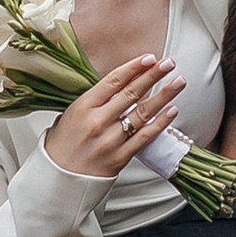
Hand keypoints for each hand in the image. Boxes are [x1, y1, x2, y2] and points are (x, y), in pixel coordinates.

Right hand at [45, 53, 185, 179]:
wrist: (57, 178)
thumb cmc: (63, 144)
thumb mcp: (71, 113)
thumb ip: (96, 99)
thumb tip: (123, 82)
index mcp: (83, 107)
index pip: (113, 81)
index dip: (134, 67)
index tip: (149, 58)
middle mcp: (97, 122)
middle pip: (132, 93)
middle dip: (153, 75)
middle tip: (169, 63)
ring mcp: (110, 140)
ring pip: (142, 113)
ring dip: (164, 95)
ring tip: (178, 82)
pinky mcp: (120, 158)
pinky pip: (144, 137)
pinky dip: (160, 123)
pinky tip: (172, 110)